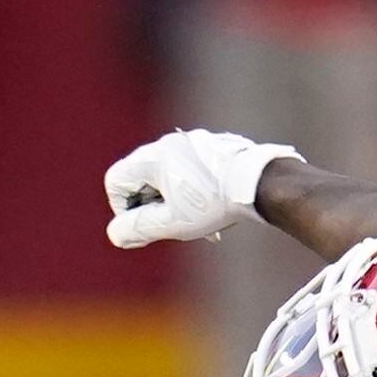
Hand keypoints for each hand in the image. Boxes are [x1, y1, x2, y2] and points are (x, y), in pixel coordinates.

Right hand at [103, 129, 301, 248]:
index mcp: (152, 158)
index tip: (143, 225)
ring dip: (171, 201)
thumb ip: (138, 229)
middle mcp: (168, 143)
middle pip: (140, 178)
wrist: (261, 183)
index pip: (115, 182)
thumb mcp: (171, 223)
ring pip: (165, 175)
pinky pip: (187, 169)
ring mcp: (191, 142)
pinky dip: (190, 190)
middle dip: (150, 206)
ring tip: (194, 219)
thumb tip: (116, 234)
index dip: (122, 209)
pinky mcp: (210, 147)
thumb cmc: (214, 203)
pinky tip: (210, 208)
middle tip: (169, 225)